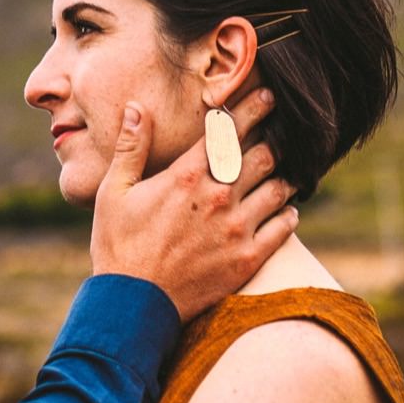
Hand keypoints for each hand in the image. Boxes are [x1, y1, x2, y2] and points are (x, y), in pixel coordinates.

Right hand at [90, 90, 295, 320]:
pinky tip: (288, 210)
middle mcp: (218, 197)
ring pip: (278, 188)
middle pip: (262, 155)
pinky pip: (283, 227)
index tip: (268, 96)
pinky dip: (289, 214)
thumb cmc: (119, 246)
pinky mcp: (248, 258)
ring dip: (284, 175)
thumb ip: (131, 148)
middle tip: (280, 132)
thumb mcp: (114, 192)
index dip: (253, 109)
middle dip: (273, 139)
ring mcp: (236, 229)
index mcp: (187, 176)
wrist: (133, 305)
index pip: (229, 131)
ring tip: (287, 169)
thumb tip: (136, 107)